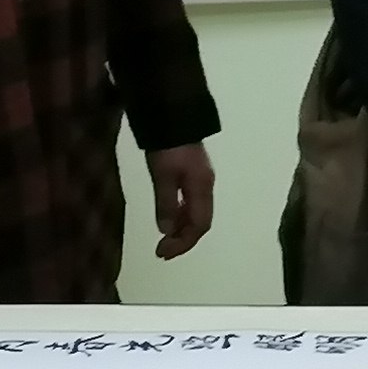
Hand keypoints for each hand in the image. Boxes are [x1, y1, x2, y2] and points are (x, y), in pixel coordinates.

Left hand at [147, 141, 215, 261]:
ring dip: (181, 228)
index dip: (183, 243)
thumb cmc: (168, 147)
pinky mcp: (193, 173)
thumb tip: (166, 231)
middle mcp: (205, 187)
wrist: (173, 116)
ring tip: (163, 238)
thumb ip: (166, 204)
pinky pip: (191, 203)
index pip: (199, 225)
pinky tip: (169, 216)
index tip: (163, 253)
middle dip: (182, 239)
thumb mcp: (162, 176)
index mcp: (202, 188)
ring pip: (196, 213)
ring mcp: (201, 180)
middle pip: (200, 222)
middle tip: (162, 251)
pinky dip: (180, 215)